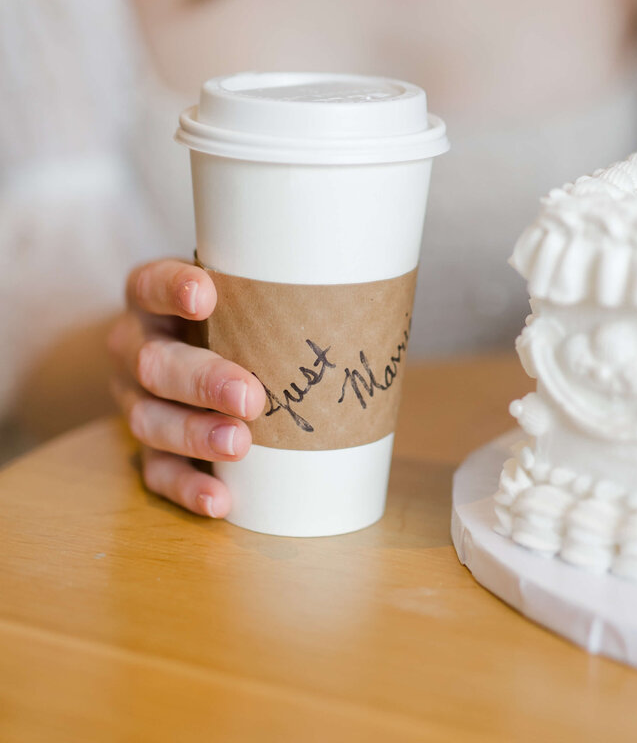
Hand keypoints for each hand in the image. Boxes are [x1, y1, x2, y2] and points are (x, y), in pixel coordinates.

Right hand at [107, 258, 265, 517]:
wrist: (187, 348)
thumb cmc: (232, 312)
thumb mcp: (240, 290)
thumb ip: (274, 288)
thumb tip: (354, 294)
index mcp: (150, 298)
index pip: (151, 285)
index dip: (173, 289)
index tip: (205, 297)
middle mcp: (135, 346)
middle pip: (154, 363)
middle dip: (202, 381)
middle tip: (250, 396)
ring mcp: (135, 399)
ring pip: (149, 420)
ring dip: (195, 435)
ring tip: (239, 445)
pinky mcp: (145, 446)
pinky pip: (157, 471)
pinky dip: (187, 487)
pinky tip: (219, 499)